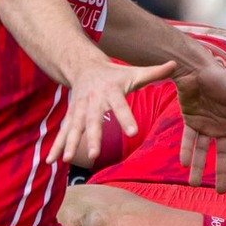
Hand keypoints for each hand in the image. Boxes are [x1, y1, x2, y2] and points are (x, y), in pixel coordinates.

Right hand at [48, 59, 175, 169]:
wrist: (84, 66)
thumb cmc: (114, 74)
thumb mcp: (134, 72)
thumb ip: (154, 72)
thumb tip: (175, 64)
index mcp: (111, 91)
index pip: (120, 106)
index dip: (126, 119)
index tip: (133, 133)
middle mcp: (92, 101)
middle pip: (93, 121)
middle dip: (93, 138)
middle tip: (95, 154)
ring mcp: (78, 109)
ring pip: (73, 128)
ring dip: (69, 144)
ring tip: (66, 160)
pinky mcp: (70, 116)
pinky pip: (62, 132)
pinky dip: (56, 146)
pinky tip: (51, 161)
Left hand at [174, 57, 225, 192]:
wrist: (196, 70)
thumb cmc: (221, 81)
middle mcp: (222, 126)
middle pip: (223, 154)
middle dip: (221, 173)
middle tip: (221, 192)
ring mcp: (206, 124)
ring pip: (203, 151)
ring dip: (199, 167)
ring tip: (194, 184)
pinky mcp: (191, 121)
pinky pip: (189, 140)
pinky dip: (186, 151)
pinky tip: (184, 163)